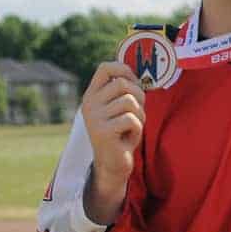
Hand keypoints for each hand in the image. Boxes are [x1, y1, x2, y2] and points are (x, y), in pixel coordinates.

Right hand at [80, 61, 145, 223]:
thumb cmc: (121, 133)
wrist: (113, 164)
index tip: (134, 83)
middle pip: (123, 84)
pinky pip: (132, 119)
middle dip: (139, 97)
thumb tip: (141, 69)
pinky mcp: (103, 132)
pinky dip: (137, 129)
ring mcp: (94, 118)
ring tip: (130, 127)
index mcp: (92, 95)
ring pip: (130, 102)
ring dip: (139, 116)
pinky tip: (128, 138)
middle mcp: (89, 104)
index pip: (105, 67)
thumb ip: (125, 90)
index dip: (125, 70)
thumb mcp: (121, 108)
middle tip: (137, 113)